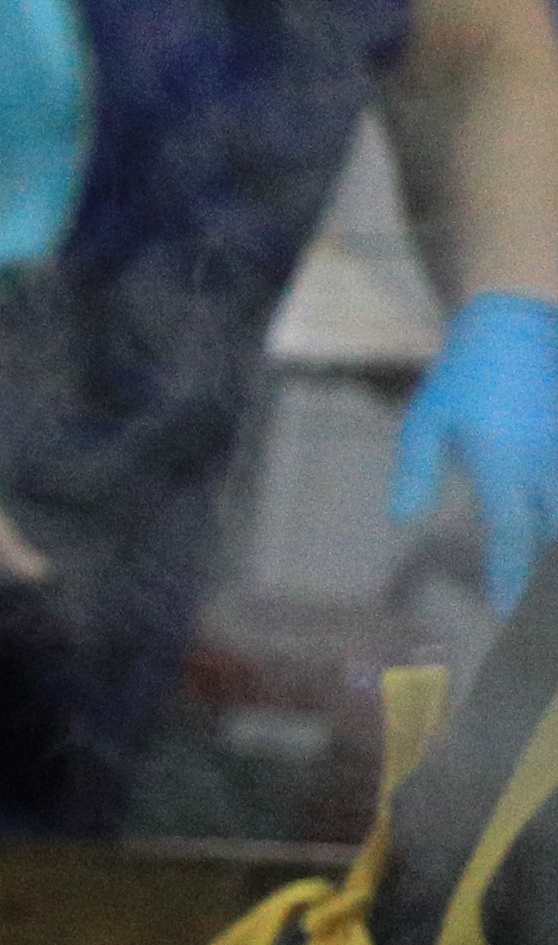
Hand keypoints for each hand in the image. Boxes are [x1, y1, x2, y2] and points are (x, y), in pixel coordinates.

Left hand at [397, 287, 557, 612]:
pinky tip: (553, 541)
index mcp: (502, 464)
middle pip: (556, 532)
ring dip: (556, 552)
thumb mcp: (424, 421)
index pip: (510, 534)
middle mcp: (546, 463)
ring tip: (544, 595)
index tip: (505, 612)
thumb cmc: (463, 376)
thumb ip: (416, 472)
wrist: (517, 325)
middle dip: (551, 578)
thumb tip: (402, 519)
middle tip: (539, 619)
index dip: (509, 577)